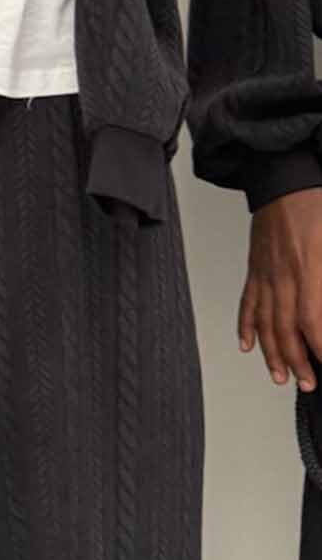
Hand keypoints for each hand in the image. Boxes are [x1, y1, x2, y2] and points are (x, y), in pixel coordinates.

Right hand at [241, 187, 321, 389]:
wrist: (283, 176)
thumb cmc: (314, 203)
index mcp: (308, 267)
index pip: (313, 319)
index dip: (318, 347)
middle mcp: (283, 276)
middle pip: (286, 329)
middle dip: (297, 361)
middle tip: (308, 383)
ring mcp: (265, 273)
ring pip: (264, 322)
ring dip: (272, 354)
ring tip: (280, 376)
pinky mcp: (255, 268)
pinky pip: (247, 302)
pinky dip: (245, 326)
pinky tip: (247, 344)